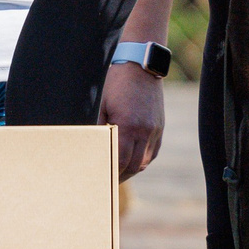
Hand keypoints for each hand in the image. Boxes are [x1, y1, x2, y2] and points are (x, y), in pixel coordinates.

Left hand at [101, 59, 164, 180]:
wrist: (140, 66)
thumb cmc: (114, 83)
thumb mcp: (99, 104)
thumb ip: (97, 128)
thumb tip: (89, 146)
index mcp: (128, 126)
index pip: (118, 160)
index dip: (109, 172)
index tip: (99, 179)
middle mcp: (145, 131)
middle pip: (133, 165)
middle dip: (119, 176)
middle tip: (105, 182)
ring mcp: (155, 129)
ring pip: (144, 161)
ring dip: (131, 170)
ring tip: (117, 175)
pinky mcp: (160, 127)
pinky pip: (152, 152)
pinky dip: (142, 160)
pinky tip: (131, 163)